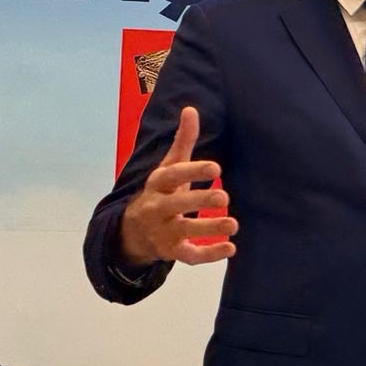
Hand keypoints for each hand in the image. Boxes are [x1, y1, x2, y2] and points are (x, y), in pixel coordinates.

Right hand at [118, 106, 237, 267]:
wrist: (132, 230)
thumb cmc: (161, 191)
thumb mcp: (169, 167)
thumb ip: (182, 141)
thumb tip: (191, 109)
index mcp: (158, 183)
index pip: (173, 175)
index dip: (192, 170)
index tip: (215, 167)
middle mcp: (157, 207)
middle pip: (177, 204)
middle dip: (200, 201)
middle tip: (225, 197)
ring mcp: (163, 231)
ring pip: (184, 231)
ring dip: (209, 228)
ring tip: (233, 224)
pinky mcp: (172, 252)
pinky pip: (189, 256)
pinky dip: (209, 254)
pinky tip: (230, 249)